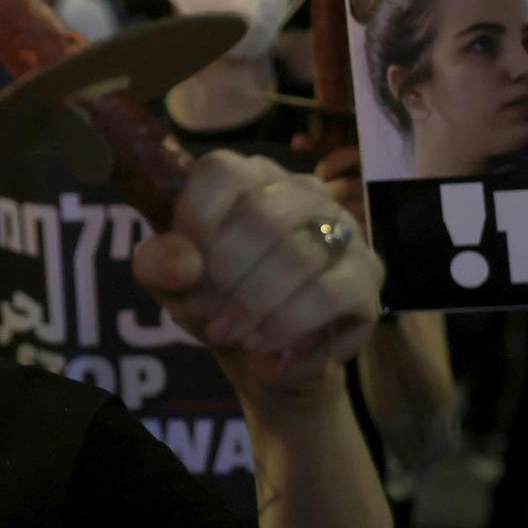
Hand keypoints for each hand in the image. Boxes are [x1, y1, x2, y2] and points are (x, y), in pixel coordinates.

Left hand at [132, 150, 381, 411]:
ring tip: (232, 335)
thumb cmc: (217, 300)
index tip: (184, 272)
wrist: (266, 354)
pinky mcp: (367, 274)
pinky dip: (288, 327)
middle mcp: (301, 190)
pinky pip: (329, 294)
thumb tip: (186, 263)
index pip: (221, 173)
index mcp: (248, 176)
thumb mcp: (171, 285)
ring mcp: (342, 228)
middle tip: (208, 316)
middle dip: (226, 277)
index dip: (195, 225)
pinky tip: (267, 347)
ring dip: (254, 307)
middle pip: (262, 216)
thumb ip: (160, 264)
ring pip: (298, 256)